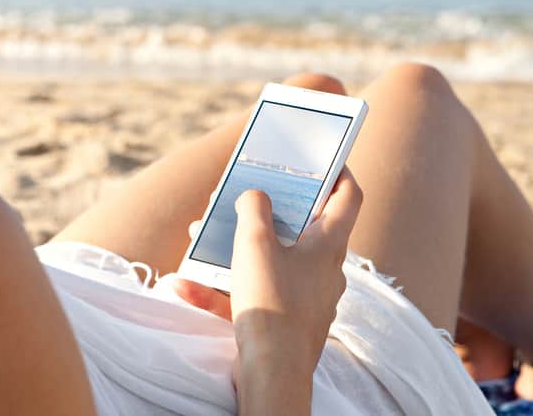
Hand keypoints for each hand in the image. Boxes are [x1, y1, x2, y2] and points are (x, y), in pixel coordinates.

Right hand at [174, 170, 362, 407]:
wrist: (273, 374)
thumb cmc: (271, 303)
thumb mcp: (255, 243)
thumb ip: (253, 208)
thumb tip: (254, 195)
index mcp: (329, 245)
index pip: (348, 197)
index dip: (339, 172)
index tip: (324, 159)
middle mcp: (324, 270)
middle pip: (304, 228)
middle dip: (269, 211)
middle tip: (247, 196)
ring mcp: (306, 298)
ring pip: (273, 261)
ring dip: (238, 248)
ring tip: (203, 237)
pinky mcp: (285, 322)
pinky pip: (253, 295)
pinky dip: (222, 288)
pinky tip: (185, 285)